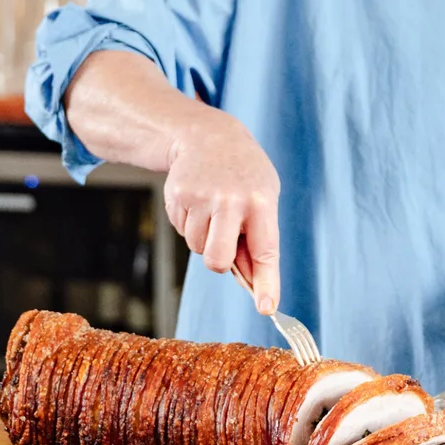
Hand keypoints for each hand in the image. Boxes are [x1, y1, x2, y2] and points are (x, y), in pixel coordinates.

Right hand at [163, 111, 281, 314]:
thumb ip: (259, 237)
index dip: (266, 282)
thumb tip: (253, 283)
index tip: (267, 307)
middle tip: (225, 244)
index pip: (266, 251)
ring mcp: (202, 197)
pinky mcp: (177, 196)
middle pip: (218, 260)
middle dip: (220, 262)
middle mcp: (231, 200)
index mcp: (261, 201)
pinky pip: (183, 231)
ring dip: (206, 237)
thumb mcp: (264, 196)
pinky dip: (191, 223)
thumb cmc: (244, 174)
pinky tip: (199, 201)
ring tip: (214, 208)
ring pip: (198, 248)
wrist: (208, 136)